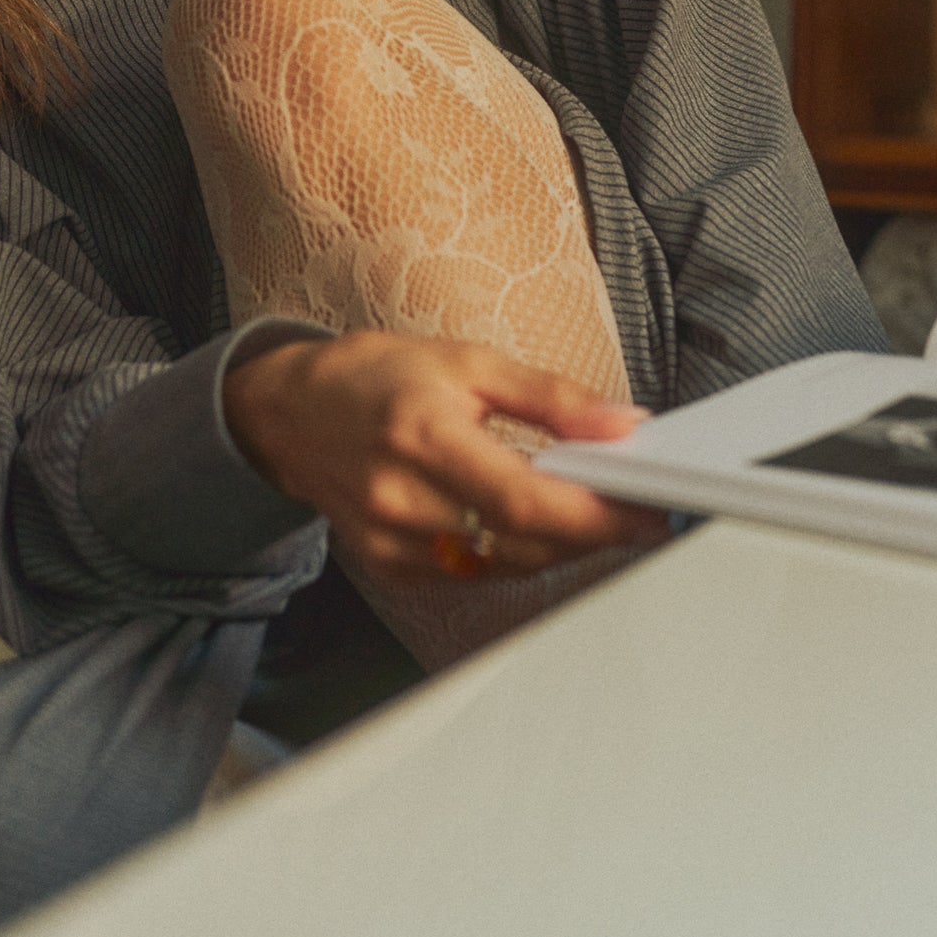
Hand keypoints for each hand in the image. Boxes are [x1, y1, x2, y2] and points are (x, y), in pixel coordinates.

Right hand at [222, 330, 665, 584]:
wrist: (290, 412)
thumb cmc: (378, 377)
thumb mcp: (468, 361)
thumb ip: (550, 397)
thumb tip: (622, 425)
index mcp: (424, 434)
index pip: (523, 497)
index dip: (592, 515)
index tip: (646, 513)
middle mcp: (403, 498)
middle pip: (522, 541)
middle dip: (590, 530)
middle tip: (635, 509)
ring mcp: (393, 543)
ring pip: (505, 565)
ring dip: (557, 544)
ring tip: (584, 508)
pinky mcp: (391, 569)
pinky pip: (475, 574)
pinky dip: (513, 553)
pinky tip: (524, 523)